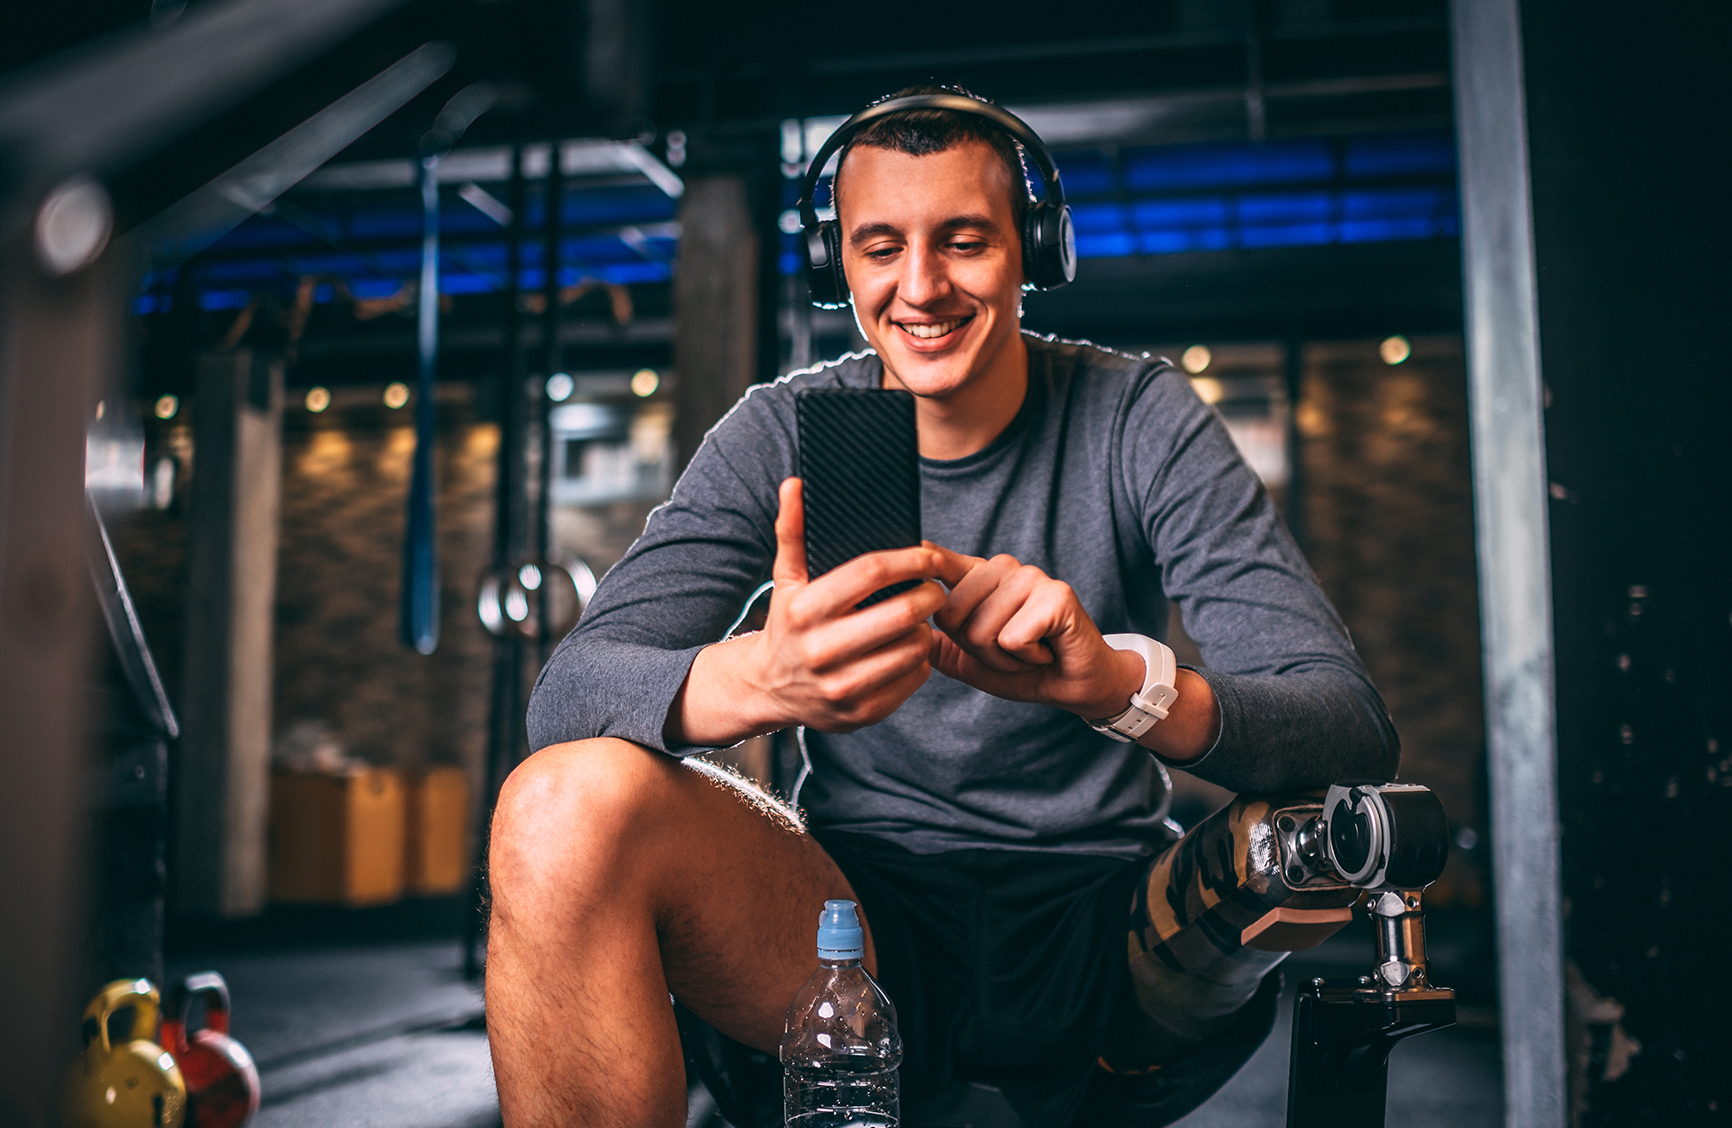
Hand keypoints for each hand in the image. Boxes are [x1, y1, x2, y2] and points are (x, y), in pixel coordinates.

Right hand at [667, 479, 947, 743]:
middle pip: (903, 612)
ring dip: (926, 628)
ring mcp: (842, 688)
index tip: (929, 556)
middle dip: (930, 594)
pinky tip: (906, 649)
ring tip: (918, 619)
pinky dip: (920, 661)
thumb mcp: (786, 579)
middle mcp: (821, 652)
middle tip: (934, 588)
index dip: (910, 559)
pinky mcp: (862, 714)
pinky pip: (914, 678)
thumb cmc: (788, 624)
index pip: (871, 572)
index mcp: (804, 610)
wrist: (769, 689)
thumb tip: (795, 484)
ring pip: (915, 647)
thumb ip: (793, 531)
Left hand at [927, 547, 1221, 759]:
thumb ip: (941, 647)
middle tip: (1011, 650)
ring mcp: (1032, 577)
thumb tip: (909, 632)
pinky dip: (1026, 658)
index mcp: (983, 577)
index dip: (925, 561)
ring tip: (1029, 651)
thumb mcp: (974, 662)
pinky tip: (1046, 650)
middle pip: (952, 615)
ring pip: (981, 630)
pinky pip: (1012, 638)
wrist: (1078, 685)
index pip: (942, 562)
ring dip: (1003, 658)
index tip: (913, 549)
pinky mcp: (1056, 596)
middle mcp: (1005, 568)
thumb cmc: (1028, 669)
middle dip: (976, 650)